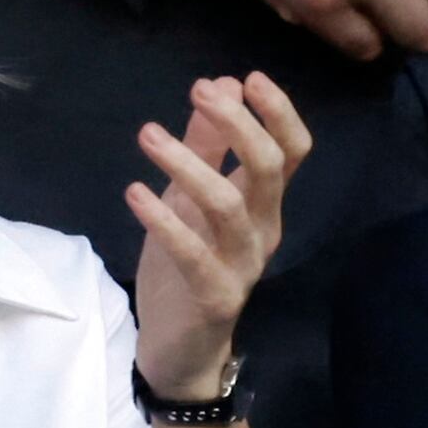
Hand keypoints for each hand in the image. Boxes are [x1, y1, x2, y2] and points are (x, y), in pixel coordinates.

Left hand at [125, 72, 312, 404]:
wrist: (181, 350)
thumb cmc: (187, 268)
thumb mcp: (191, 200)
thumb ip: (207, 147)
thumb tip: (220, 85)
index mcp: (264, 205)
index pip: (292, 151)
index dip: (278, 112)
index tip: (248, 77)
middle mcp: (263, 230)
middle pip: (269, 169)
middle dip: (239, 124)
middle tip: (200, 91)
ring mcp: (242, 265)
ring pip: (228, 205)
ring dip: (188, 164)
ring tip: (148, 133)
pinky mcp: (215, 296)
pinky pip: (193, 254)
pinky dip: (163, 220)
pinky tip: (135, 192)